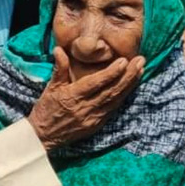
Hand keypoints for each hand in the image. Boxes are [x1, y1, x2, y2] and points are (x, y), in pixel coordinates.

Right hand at [27, 47, 143, 150]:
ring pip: (116, 100)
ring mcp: (93, 118)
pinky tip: (131, 87)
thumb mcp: (50, 87)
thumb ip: (59, 68)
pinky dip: (123, 97)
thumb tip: (59, 49)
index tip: (124, 61)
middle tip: (140, 61)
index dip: (111, 72)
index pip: (96, 83)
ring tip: (140, 71)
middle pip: (111, 91)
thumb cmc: (46, 109)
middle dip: (128, 75)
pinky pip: (113, 109)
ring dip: (130, 85)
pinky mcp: (97, 124)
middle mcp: (86, 108)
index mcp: (73, 96)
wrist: (43, 136)